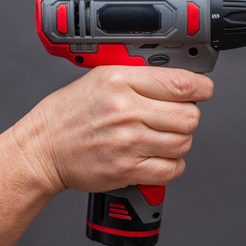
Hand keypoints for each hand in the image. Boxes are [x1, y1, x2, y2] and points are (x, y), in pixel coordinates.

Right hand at [10, 66, 213, 196]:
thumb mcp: (100, 78)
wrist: (41, 149)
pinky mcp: (126, 169)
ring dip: (180, 142)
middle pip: (189, 116)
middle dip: (188, 116)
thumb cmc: (69, 114)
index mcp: (120, 81)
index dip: (202, 87)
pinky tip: (159, 157)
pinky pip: (171, 169)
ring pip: (183, 143)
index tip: (204, 90)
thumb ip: (140, 76)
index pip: (181, 83)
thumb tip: (181, 77)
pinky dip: (172, 165)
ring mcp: (127, 142)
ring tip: (163, 137)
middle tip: (175, 117)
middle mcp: (126, 110)